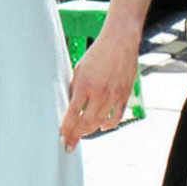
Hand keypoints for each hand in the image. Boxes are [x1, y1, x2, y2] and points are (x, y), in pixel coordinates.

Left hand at [59, 28, 139, 151]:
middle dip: (76, 135)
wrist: (120, 42)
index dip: (66, 130)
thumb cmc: (96, 54)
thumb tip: (71, 109)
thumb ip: (75, 90)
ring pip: (100, 122)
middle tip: (70, 143)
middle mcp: (99, 92)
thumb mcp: (79, 70)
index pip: (72, 115)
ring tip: (82, 134)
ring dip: (90, 131)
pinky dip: (109, 124)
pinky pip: (117, 116)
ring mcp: (113, 95)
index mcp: (84, 85)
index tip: (62, 139)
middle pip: (86, 123)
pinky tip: (103, 126)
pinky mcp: (125, 94)